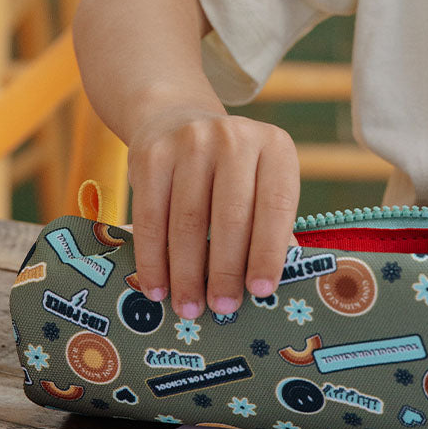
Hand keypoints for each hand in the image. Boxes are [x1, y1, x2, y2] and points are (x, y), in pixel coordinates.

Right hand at [126, 108, 299, 318]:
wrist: (177, 120)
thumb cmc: (230, 170)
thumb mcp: (260, 181)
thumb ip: (269, 225)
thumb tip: (270, 289)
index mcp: (274, 146)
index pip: (276, 204)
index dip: (269, 251)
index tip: (261, 292)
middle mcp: (234, 137)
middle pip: (230, 216)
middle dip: (226, 271)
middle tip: (223, 308)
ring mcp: (190, 141)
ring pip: (188, 221)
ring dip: (187, 273)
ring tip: (190, 307)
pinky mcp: (152, 155)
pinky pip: (151, 217)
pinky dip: (153, 260)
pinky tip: (157, 287)